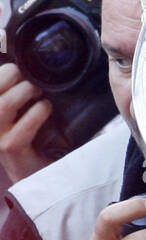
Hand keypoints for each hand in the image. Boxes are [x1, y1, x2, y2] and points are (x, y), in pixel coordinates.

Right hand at [0, 61, 52, 182]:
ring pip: (6, 104)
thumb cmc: (27, 136)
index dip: (5, 71)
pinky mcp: (11, 148)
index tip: (21, 70)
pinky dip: (39, 112)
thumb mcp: (15, 112)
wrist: (32, 172)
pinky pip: (26, 125)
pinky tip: (45, 108)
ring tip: (39, 93)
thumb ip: (13, 91)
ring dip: (26, 91)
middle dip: (14, 76)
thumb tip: (22, 67)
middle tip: (33, 81)